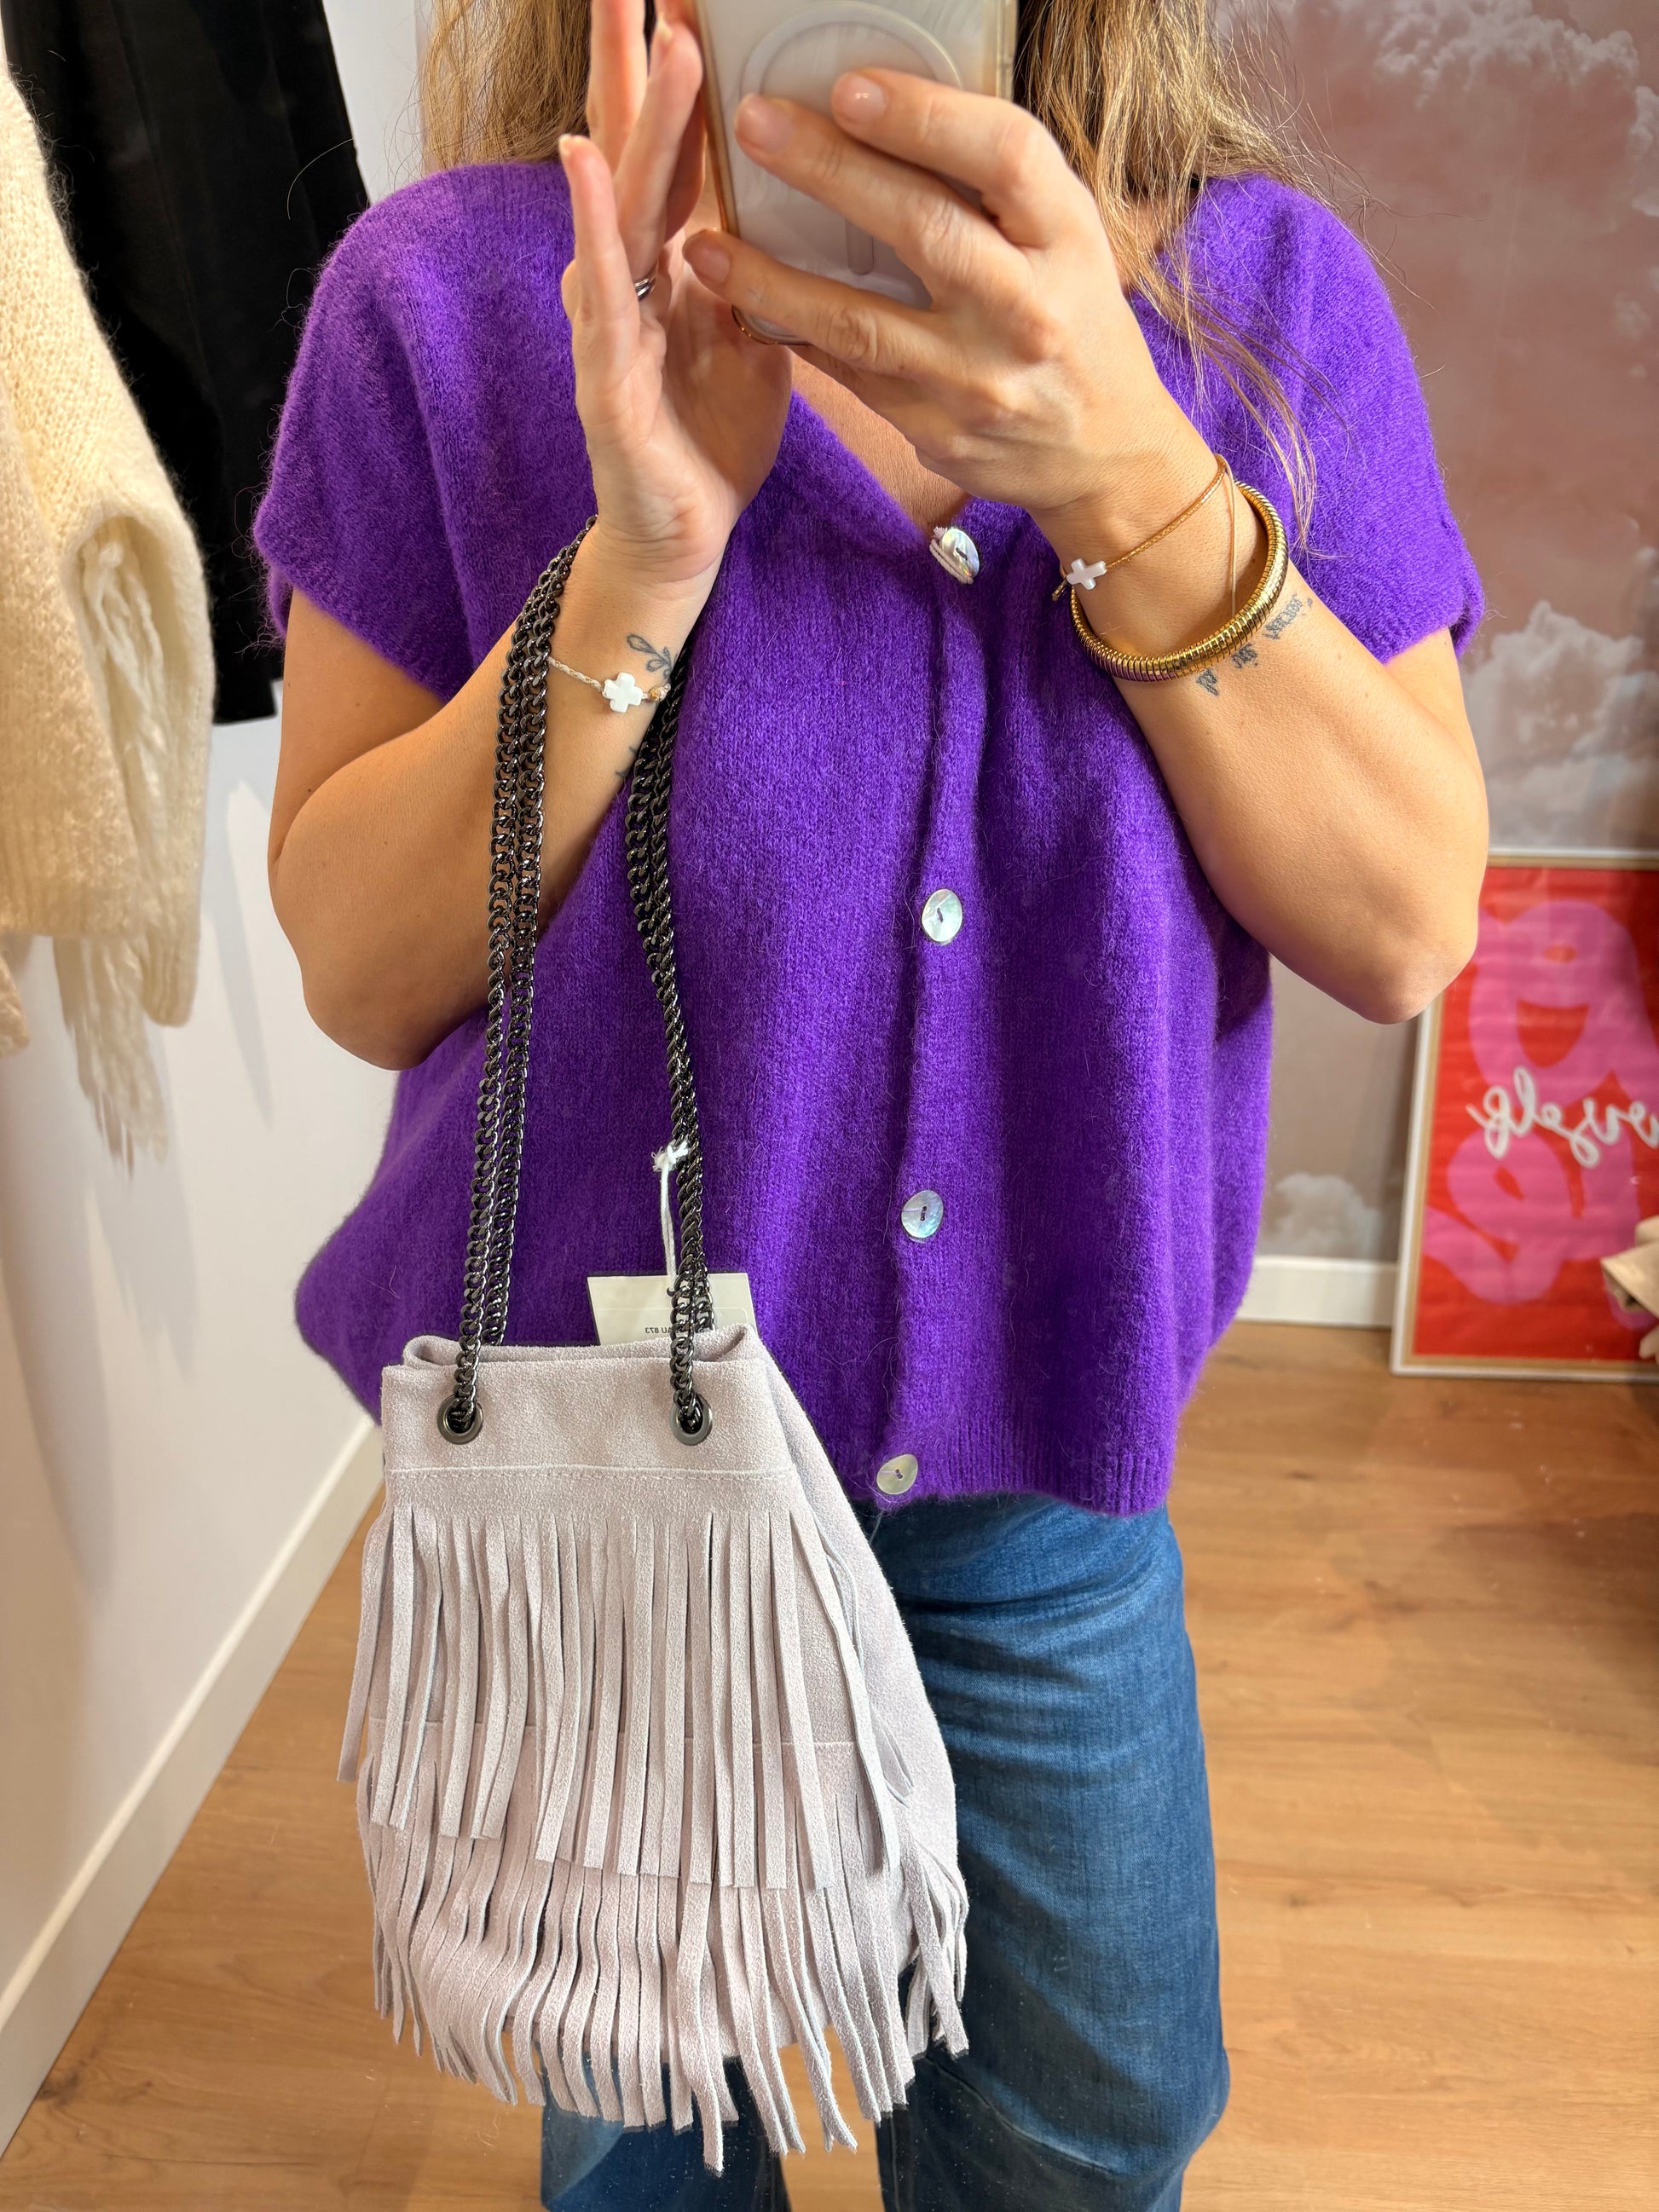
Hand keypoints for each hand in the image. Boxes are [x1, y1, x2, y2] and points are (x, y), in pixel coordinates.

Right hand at [561, 0, 789, 589]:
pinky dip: (593, 220)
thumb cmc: (707, 438)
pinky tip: (586, 159)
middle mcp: (629, 276)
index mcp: (671, 265)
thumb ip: (758, 272)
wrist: (678, 540)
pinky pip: (602, 288)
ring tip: (648, 33)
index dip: (678, 74)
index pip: (674, 150)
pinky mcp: (603, 374)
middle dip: (638, 57)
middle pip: (636, 148)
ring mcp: (609, 319)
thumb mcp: (751, 339)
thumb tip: (798, 206)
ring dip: (634, 116)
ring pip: (621, 201)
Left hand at [680, 72, 1213, 549]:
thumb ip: (994, 184)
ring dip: (772, 279)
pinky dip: (794, 334)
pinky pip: (850, 374)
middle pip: (922, 228)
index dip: (923, 118)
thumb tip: (882, 104)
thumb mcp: (1063, 237)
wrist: (1106, 453)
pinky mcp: (938, 431)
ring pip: (862, 322)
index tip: (850, 87)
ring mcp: (979, 380)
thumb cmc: (1071, 315)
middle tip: (752, 123)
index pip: (1004, 156)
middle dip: (829, 170)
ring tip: (703, 244)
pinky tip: (741, 305)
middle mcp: (1029, 310)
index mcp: (1067, 238)